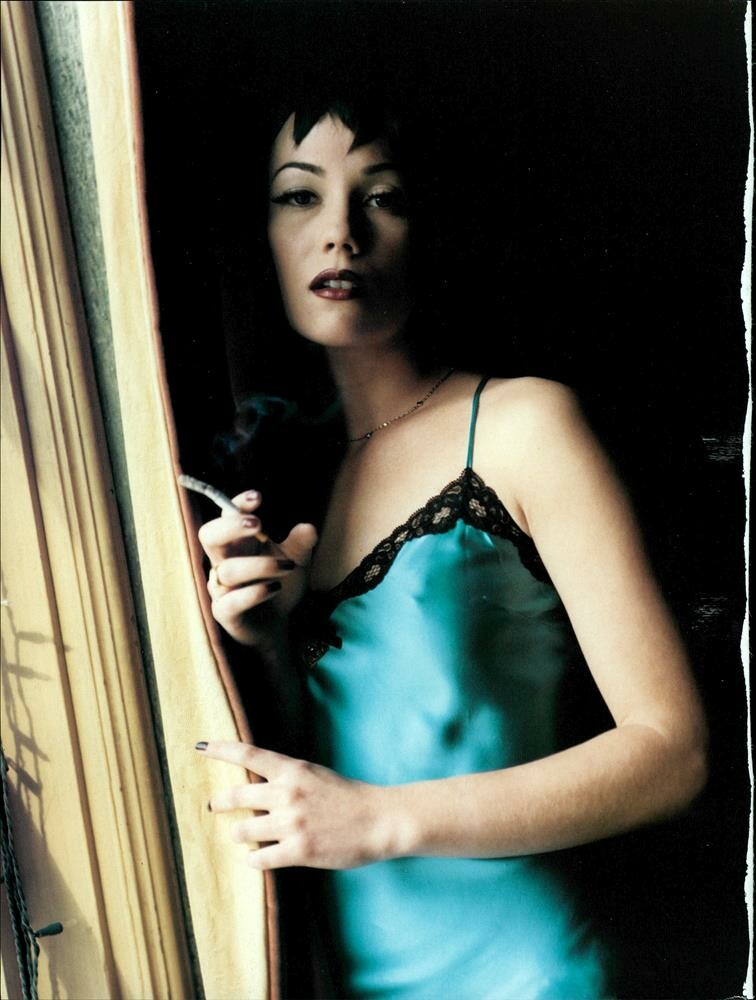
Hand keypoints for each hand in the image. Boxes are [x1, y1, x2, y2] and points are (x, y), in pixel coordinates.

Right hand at [198, 490, 316, 646]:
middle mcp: (224, 560)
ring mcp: (221, 586)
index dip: (237, 504)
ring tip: (287, 567)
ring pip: (228, 570)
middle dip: (230, 526)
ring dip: (259, 565)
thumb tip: (309, 527)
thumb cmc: (278, 584)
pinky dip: (254, 593)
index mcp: (238, 542)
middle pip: (208, 535)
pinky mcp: (224, 612)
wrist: (276, 623)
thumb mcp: (295, 561)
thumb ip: (301, 544)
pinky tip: (274, 589)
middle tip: (258, 524)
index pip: (226, 516)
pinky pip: (230, 601)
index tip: (257, 497)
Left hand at [199, 741, 393, 869]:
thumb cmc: (349, 797)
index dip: (220, 750)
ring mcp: (291, 823)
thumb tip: (257, 789)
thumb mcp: (315, 775)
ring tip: (243, 836)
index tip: (200, 747)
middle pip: (236, 796)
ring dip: (239, 834)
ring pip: (243, 831)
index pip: (248, 754)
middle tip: (214, 806)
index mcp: (293, 770)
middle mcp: (287, 793)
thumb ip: (287, 779)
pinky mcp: (298, 851)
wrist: (379, 819)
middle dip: (220, 802)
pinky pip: (259, 858)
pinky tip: (258, 857)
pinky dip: (254, 859)